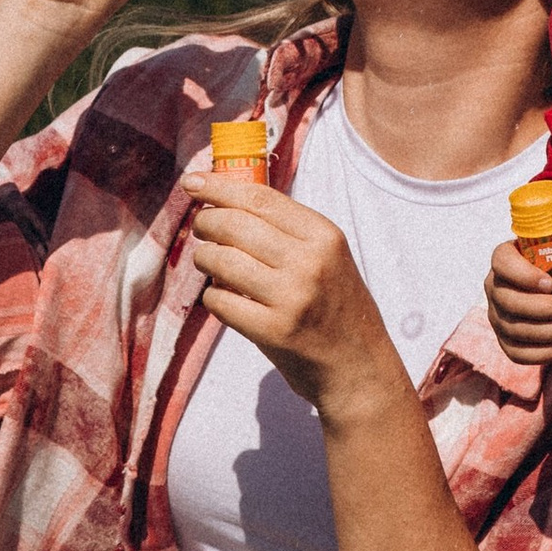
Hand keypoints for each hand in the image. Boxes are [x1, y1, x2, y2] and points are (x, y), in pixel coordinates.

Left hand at [184, 170, 397, 416]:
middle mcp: (309, 262)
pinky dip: (212, 297)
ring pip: (220, 260)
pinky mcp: (273, 331)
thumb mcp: (329, 257)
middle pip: (234, 224)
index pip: (259, 198)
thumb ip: (288, 231)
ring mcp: (291, 297)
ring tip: (209, 263)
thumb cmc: (337, 308)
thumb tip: (228, 200)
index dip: (218, 187)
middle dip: (206, 222)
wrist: (359, 367)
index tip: (192, 182)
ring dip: (204, 259)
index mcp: (324, 235)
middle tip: (201, 228)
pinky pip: (219, 301)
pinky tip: (223, 298)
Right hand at [484, 235, 551, 365]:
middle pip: (510, 301)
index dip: (523, 275)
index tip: (550, 284)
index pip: (503, 263)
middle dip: (546, 309)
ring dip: (551, 333)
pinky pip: (516, 353)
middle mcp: (495, 287)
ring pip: (515, 329)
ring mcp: (497, 315)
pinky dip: (542, 353)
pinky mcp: (505, 340)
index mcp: (507, 258)